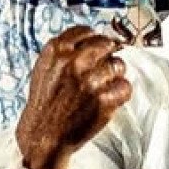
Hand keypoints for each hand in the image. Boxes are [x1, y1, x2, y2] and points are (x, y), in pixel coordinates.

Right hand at [15, 29, 131, 168]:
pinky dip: (121, 93)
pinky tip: (109, 99)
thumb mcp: (44, 69)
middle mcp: (74, 62)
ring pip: (118, 65)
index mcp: (57, 50)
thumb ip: (64, 52)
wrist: (43, 136)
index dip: (94, 41)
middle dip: (107, 56)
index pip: (87, 32)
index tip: (97, 50)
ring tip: (103, 88)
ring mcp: (90, 80)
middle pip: (106, 45)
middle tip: (103, 70)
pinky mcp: (104, 100)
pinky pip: (125, 87)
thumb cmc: (44, 104)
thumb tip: (90, 40)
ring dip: (115, 76)